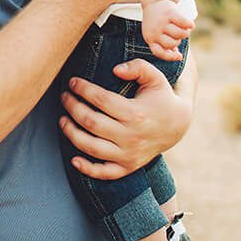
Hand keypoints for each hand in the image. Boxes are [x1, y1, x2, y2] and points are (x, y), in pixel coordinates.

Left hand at [58, 60, 191, 179]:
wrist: (178, 125)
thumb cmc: (161, 97)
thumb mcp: (155, 77)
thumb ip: (138, 67)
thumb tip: (115, 69)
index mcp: (136, 113)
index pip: (101, 100)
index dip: (83, 89)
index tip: (73, 82)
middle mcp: (131, 136)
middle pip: (92, 123)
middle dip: (72, 107)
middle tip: (64, 97)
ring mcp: (129, 155)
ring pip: (92, 147)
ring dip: (71, 133)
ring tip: (62, 120)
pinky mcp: (128, 167)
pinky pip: (104, 173)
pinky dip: (87, 169)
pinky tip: (74, 159)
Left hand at [139, 0, 191, 60]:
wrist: (154, 2)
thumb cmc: (157, 22)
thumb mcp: (157, 34)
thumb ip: (166, 46)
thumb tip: (178, 57)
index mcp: (149, 38)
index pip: (159, 52)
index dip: (170, 57)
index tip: (180, 56)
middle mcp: (154, 31)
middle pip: (172, 43)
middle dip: (178, 40)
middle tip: (178, 34)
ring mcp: (162, 22)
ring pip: (180, 34)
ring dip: (186, 32)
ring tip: (185, 29)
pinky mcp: (170, 13)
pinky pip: (185, 23)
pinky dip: (190, 25)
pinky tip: (190, 25)